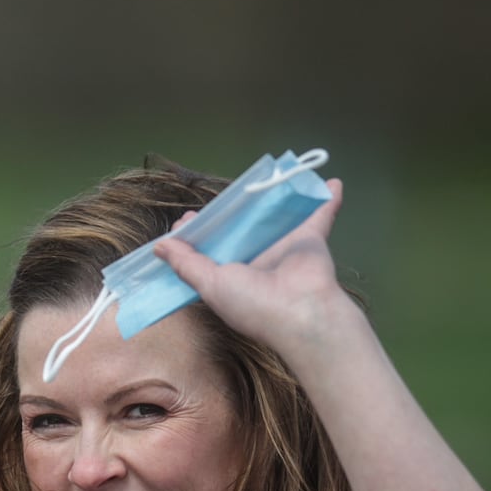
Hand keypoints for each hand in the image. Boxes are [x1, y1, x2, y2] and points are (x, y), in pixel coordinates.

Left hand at [153, 179, 362, 364]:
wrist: (301, 312)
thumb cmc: (252, 303)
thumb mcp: (210, 285)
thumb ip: (185, 264)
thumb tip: (160, 247)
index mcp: (230, 275)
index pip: (209, 251)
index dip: (197, 235)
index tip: (186, 222)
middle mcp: (255, 260)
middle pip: (239, 230)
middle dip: (228, 213)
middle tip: (218, 200)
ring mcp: (283, 247)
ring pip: (275, 216)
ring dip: (273, 199)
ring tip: (264, 178)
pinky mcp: (310, 238)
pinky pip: (319, 213)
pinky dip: (326, 198)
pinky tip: (330, 182)